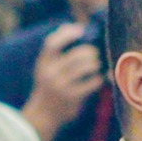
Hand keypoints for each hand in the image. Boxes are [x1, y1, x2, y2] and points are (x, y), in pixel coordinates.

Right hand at [23, 24, 104, 140]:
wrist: (44, 114)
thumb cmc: (49, 85)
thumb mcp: (46, 67)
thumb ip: (57, 49)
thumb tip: (73, 26)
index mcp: (43, 63)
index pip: (52, 43)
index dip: (67, 34)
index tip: (80, 30)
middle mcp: (50, 73)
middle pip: (75, 54)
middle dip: (90, 52)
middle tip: (94, 54)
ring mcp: (61, 86)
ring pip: (85, 67)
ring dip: (95, 64)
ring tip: (96, 65)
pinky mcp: (72, 97)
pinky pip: (92, 83)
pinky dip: (98, 79)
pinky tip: (97, 79)